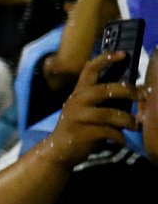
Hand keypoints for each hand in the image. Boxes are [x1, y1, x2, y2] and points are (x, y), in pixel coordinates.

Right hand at [42, 52, 139, 168]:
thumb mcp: (88, 109)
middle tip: (143, 97)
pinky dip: (119, 136)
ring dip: (128, 120)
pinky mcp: (82, 133)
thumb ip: (105, 100)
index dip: (105, 59)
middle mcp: (76, 101)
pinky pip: (108, 132)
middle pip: (105, 89)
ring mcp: (78, 117)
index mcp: (79, 92)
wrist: (60, 149)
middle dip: (128, 92)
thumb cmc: (80, 127)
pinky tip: (121, 140)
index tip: (122, 54)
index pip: (90, 70)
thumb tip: (135, 92)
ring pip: (110, 114)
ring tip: (135, 125)